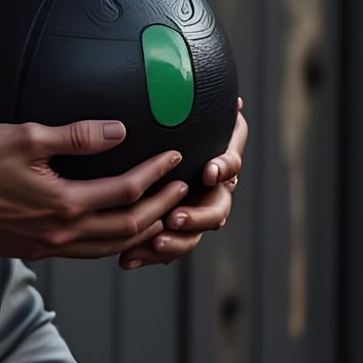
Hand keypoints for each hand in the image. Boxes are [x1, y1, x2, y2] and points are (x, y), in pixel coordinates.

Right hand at [0, 119, 191, 260]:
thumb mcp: (26, 137)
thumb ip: (75, 136)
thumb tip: (118, 130)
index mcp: (65, 203)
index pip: (126, 191)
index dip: (155, 174)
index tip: (173, 158)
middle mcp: (63, 233)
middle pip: (129, 228)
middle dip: (161, 207)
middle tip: (182, 189)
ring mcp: (49, 247)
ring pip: (111, 248)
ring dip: (141, 232)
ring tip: (161, 214)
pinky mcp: (36, 252)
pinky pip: (88, 253)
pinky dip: (112, 243)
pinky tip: (114, 230)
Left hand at [118, 98, 246, 269]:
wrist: (140, 144)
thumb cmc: (170, 123)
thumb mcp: (181, 113)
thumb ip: (197, 109)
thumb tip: (234, 102)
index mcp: (218, 160)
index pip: (230, 164)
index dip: (224, 168)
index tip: (209, 171)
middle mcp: (211, 189)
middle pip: (217, 209)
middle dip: (198, 216)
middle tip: (176, 216)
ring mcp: (192, 211)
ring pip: (193, 235)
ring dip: (176, 241)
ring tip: (154, 243)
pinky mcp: (168, 229)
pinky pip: (165, 245)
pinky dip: (150, 253)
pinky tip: (128, 259)